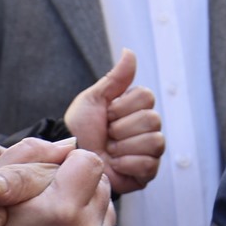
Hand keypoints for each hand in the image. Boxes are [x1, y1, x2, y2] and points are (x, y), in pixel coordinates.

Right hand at [0, 143, 118, 225]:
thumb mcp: (0, 188)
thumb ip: (34, 158)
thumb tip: (70, 145)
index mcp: (61, 210)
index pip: (89, 160)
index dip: (69, 162)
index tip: (54, 173)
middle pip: (102, 183)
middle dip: (80, 184)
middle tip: (53, 198)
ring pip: (107, 207)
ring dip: (87, 207)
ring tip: (57, 220)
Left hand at [63, 48, 164, 194]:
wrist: (70, 157)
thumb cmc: (80, 127)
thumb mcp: (95, 98)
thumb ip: (116, 78)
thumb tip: (129, 51)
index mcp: (137, 108)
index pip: (147, 97)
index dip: (122, 107)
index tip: (107, 114)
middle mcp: (147, 128)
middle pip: (152, 120)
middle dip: (122, 128)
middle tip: (107, 134)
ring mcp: (149, 151)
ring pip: (154, 142)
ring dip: (124, 146)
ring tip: (110, 149)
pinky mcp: (146, 173)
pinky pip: (148, 164)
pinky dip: (126, 164)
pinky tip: (115, 163)